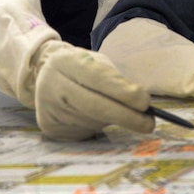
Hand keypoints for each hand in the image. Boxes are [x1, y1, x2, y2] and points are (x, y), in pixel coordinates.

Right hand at [32, 40, 154, 140]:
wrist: (44, 78)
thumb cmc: (79, 69)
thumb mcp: (94, 62)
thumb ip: (114, 79)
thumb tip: (140, 104)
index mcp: (65, 61)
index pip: (97, 78)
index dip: (123, 92)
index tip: (145, 102)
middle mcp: (52, 84)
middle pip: (94, 106)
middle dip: (125, 116)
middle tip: (148, 123)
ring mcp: (49, 108)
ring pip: (93, 122)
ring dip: (113, 121)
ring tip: (117, 113)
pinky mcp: (50, 127)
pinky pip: (84, 132)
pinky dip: (99, 127)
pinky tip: (97, 119)